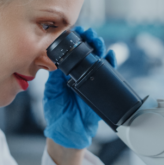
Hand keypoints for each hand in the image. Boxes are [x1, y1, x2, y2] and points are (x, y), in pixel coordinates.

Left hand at [43, 27, 116, 148]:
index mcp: (67, 73)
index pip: (73, 53)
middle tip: (89, 33)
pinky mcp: (101, 89)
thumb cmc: (58, 113)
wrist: (68, 133)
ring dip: (100, 48)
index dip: (75, 41)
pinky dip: (111, 63)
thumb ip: (55, 79)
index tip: (76, 32)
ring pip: (99, 60)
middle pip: (88, 52)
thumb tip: (57, 62)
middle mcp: (80, 74)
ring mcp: (92, 80)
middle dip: (90, 40)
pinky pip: (108, 74)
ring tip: (97, 41)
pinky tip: (110, 55)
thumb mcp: (52, 93)